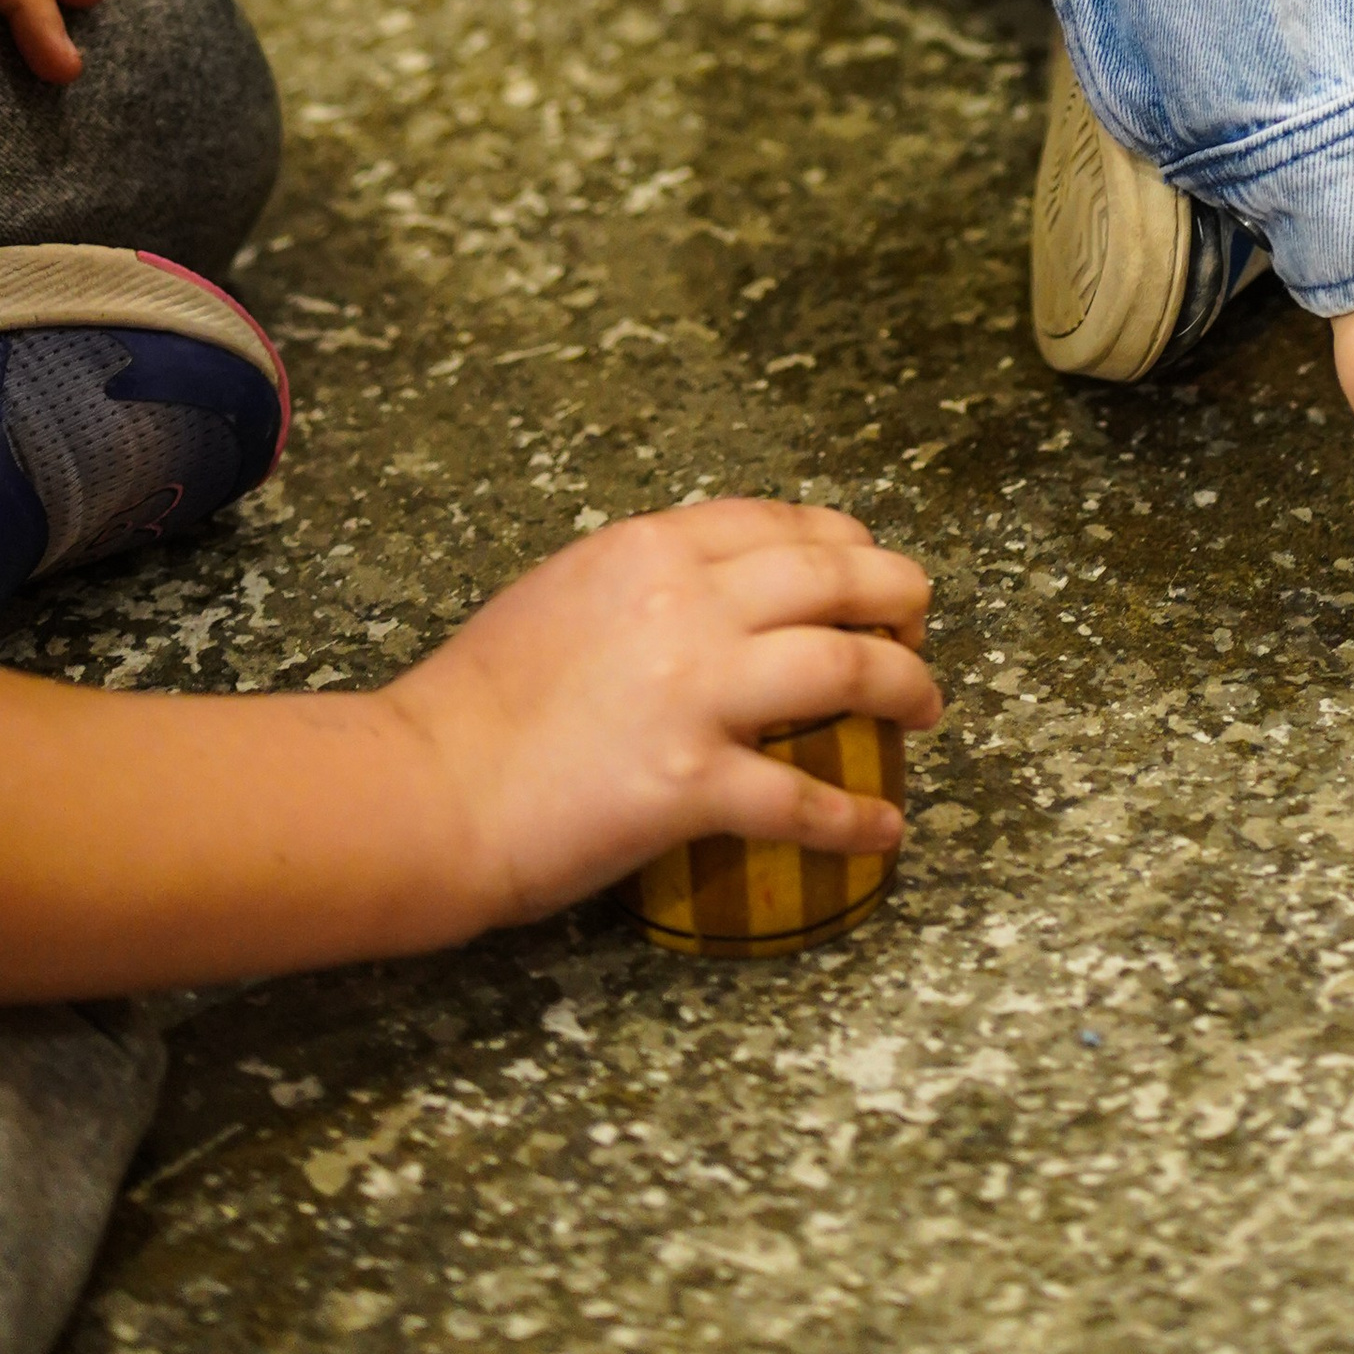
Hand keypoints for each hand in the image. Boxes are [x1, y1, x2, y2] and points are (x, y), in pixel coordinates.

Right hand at [380, 498, 940, 928]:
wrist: (426, 784)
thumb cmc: (476, 699)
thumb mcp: (564, 590)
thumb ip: (643, 579)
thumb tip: (709, 590)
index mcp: (652, 549)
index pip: (785, 523)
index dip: (848, 541)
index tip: (871, 565)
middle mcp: (688, 603)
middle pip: (839, 576)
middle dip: (901, 596)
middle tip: (921, 626)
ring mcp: (697, 691)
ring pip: (848, 665)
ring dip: (906, 686)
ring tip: (927, 709)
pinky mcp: (694, 782)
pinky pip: (804, 798)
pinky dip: (857, 818)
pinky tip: (884, 830)